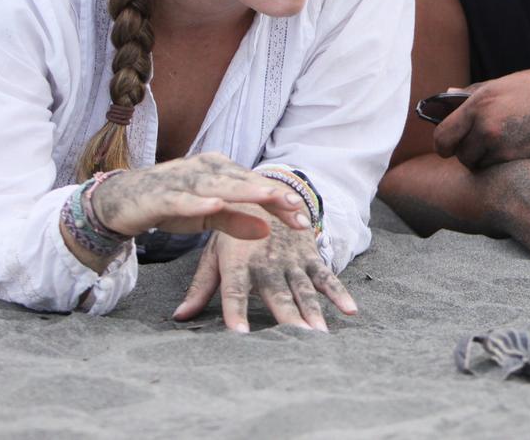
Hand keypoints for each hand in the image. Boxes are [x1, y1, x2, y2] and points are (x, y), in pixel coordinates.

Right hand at [91, 152, 309, 238]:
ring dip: (244, 191)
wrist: (121, 201)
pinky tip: (215, 204)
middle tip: (297, 208)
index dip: (281, 200)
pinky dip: (198, 201)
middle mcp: (204, 168)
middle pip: (244, 182)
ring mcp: (182, 178)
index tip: (304, 218)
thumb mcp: (208, 216)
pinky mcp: (160, 194)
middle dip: (272, 195)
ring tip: (269, 198)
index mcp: (219, 170)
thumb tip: (268, 230)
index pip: (256, 185)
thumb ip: (237, 221)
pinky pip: (182, 198)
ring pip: (218, 185)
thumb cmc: (171, 205)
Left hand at [172, 206, 357, 332]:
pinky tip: (350, 310)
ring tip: (320, 334)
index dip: (236, 312)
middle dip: (287, 317)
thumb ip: (200, 287)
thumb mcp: (214, 253)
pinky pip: (326, 276)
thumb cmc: (234, 229)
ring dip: (313, 311)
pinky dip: (339, 293)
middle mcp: (267, 261)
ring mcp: (291, 258)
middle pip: (277, 294)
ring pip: (303, 288)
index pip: (234, 291)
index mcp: (238, 261)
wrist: (266, 191)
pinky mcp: (309, 255)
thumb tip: (179, 317)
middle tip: (296, 339)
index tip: (239, 334)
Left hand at [434, 66, 529, 169]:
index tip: (453, 148)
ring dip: (493, 165)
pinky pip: (505, 176)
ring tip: (514, 149)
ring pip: (484, 170)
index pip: (443, 136)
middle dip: (474, 156)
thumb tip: (445, 95)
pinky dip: (512, 171)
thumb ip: (476, 93)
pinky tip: (528, 156)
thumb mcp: (511, 83)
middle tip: (493, 147)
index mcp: (480, 101)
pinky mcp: (525, 165)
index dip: (447, 145)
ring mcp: (507, 148)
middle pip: (463, 158)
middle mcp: (488, 125)